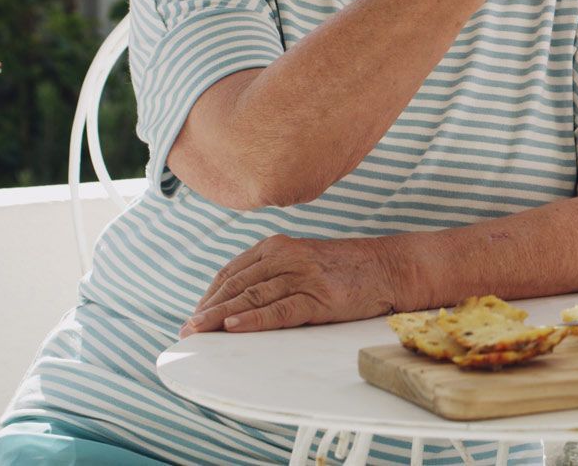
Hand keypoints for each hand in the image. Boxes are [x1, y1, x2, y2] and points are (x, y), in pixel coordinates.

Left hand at [180, 234, 412, 335]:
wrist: (390, 267)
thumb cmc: (347, 268)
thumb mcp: (304, 260)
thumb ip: (273, 272)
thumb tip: (237, 299)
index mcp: (279, 246)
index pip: (232, 272)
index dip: (210, 295)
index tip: (194, 315)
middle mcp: (287, 257)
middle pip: (237, 284)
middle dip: (208, 309)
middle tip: (186, 330)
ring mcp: (303, 276)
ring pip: (253, 297)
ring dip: (221, 317)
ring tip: (199, 331)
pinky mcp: (320, 297)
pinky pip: (280, 309)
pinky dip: (255, 319)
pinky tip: (234, 327)